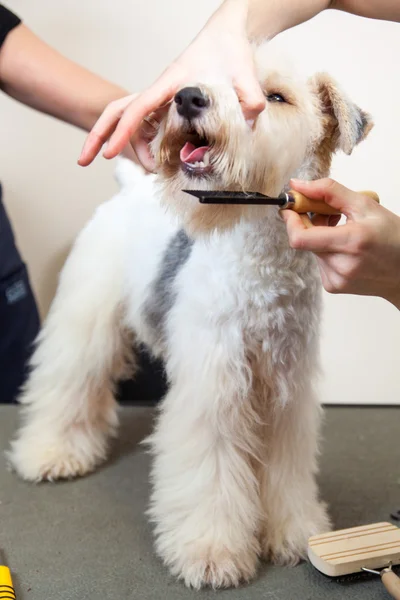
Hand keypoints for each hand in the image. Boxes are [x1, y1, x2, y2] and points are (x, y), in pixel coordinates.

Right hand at [78, 0, 264, 170]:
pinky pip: (149, 127)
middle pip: (118, 111)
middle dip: (97, 135)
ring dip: (127, 146)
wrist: (228, 37)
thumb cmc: (229, 51)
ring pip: (133, 123)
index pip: (137, 108)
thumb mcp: (244, 75)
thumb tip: (250, 119)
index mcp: (171, 84)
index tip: (107, 153)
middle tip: (83, 161)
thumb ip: (249, 99)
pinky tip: (160, 160)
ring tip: (149, 170)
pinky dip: (147, 144)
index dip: (122, 133)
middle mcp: (160, 92)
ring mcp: (162, 100)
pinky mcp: (169, 106)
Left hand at [281, 178, 399, 308]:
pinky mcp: (333, 286)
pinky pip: (319, 261)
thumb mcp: (366, 205)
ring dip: (319, 235)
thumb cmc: (394, 238)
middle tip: (327, 212)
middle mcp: (341, 265)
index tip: (290, 207)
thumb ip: (329, 191)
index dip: (290, 221)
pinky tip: (345, 247)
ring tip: (343, 229)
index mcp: (351, 242)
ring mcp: (336, 279)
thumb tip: (298, 185)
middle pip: (305, 240)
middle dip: (308, 222)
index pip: (301, 238)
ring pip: (312, 249)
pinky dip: (326, 250)